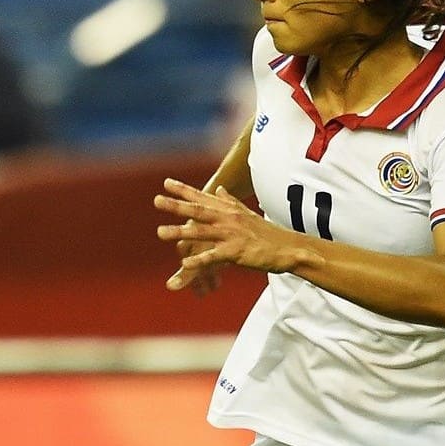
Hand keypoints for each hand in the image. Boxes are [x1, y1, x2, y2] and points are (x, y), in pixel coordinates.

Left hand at [155, 178, 319, 288]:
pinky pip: (214, 256)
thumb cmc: (265, 232)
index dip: (183, 189)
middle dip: (176, 205)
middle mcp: (228, 219)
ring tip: (159, 232)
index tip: (165, 183)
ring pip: (201, 232)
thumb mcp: (246, 213)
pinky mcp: (236, 252)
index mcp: (228, 210)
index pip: (202, 197)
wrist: (288, 248)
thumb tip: (219, 189)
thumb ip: (230, 201)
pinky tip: (185, 262)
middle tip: (156, 200)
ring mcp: (231, 235)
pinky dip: (200, 259)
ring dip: (180, 232)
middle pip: (198, 210)